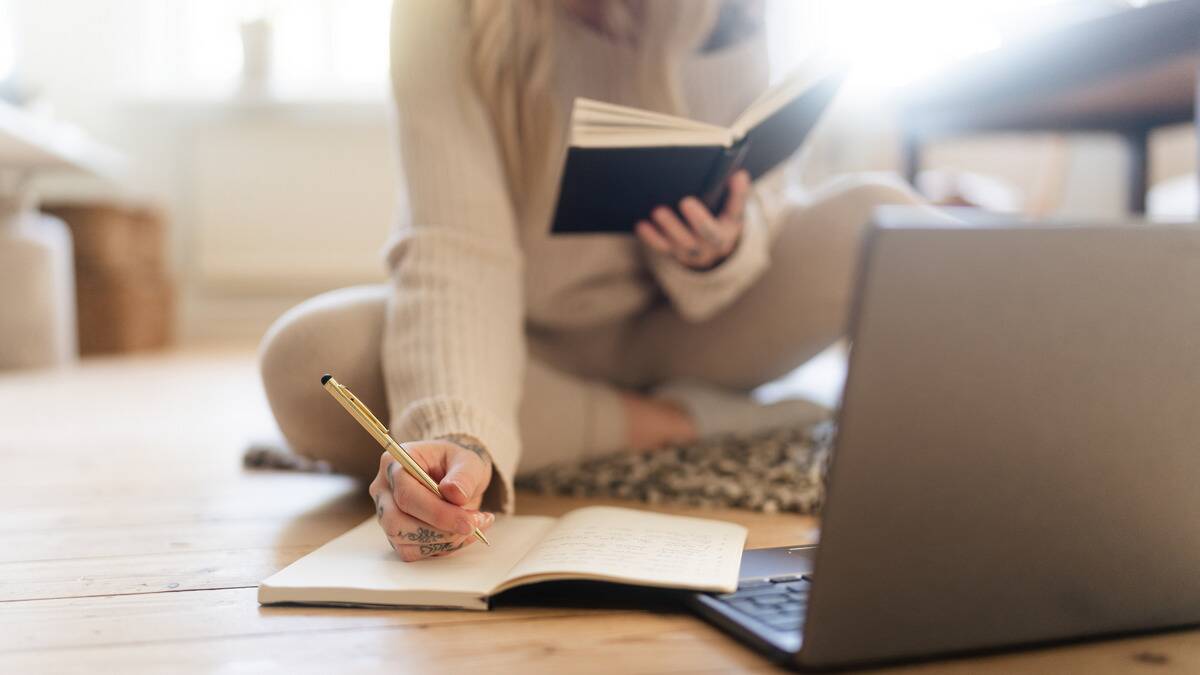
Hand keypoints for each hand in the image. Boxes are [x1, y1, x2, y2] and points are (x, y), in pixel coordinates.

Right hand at [367, 437, 494, 561]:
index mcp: (395, 463)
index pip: (406, 495)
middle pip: (397, 522)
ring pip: (403, 541)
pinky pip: (411, 552)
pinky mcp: (397, 533)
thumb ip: (464, 476)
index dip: (437, 513)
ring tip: (474, 526)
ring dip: (443, 541)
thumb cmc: (457, 462)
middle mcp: (384, 489)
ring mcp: (387, 513)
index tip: (469, 522)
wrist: (457, 474)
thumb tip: (454, 494)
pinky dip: (441, 548)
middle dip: (440, 531)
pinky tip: (462, 534)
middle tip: (474, 525)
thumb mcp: (468, 460)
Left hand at [636, 169, 749, 269]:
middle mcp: (712, 245)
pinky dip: (651, 238)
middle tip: (685, 201)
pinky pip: (663, 248)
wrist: (711, 250)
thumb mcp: (732, 211)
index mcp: (728, 229)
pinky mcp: (675, 254)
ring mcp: (693, 252)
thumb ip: (737, 194)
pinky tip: (641, 224)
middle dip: (698, 219)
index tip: (726, 182)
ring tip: (657, 210)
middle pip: (706, 234)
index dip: (733, 198)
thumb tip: (740, 174)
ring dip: (670, 228)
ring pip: (683, 244)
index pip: (732, 215)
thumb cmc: (720, 221)